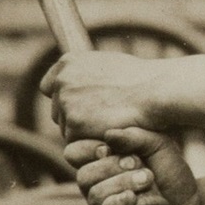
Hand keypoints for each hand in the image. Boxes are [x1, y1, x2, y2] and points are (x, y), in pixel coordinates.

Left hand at [41, 51, 160, 142]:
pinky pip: (77, 141)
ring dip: (84, 131)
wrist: (155, 91)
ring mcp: (66, 102)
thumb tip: (77, 83)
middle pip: (58, 110)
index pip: (49, 86)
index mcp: (68, 63)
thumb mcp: (107, 64)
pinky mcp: (74, 124)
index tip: (77, 106)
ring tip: (111, 123)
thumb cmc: (140, 79)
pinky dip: (92, 140)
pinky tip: (110, 131)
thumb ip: (86, 74)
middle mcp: (62, 80)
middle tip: (101, 119)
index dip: (63, 98)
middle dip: (75, 117)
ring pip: (67, 128)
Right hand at [64, 126, 201, 204]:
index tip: (111, 148)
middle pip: (84, 175)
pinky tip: (131, 198)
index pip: (75, 153)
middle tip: (144, 170)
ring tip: (149, 182)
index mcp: (100, 164)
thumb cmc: (173, 175)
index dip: (90, 149)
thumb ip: (135, 136)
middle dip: (113, 168)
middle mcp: (95, 188)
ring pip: (95, 195)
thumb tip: (108, 135)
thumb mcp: (158, 146)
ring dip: (123, 185)